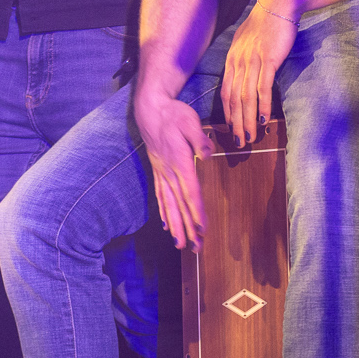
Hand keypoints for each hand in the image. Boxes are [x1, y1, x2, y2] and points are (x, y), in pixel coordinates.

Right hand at [135, 84, 211, 249]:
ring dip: (175, 225)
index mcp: (179, 161)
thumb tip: (208, 153)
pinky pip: (161, 196)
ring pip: (169, 204)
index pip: (190, 191)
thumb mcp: (189, 120)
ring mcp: (162, 173)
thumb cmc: (173, 114)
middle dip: (187, 227)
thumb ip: (199, 138)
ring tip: (180, 245)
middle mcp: (169, 171)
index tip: (202, 229)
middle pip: (179, 204)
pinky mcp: (158, 171)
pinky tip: (166, 225)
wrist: (150, 109)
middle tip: (195, 248)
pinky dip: (164, 212)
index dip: (196, 211)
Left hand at [220, 0, 297, 148]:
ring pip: (246, 98)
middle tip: (239, 143)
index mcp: (232, 59)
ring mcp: (252, 61)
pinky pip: (263, 88)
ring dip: (247, 121)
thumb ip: (243, 59)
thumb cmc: (265, 24)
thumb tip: (243, 75)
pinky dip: (262, 106)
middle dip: (235, 124)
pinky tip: (263, 120)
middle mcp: (238, 62)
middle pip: (233, 99)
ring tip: (251, 138)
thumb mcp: (247, 42)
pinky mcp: (268, 60)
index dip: (227, 113)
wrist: (278, 4)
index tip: (231, 130)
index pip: (225, 92)